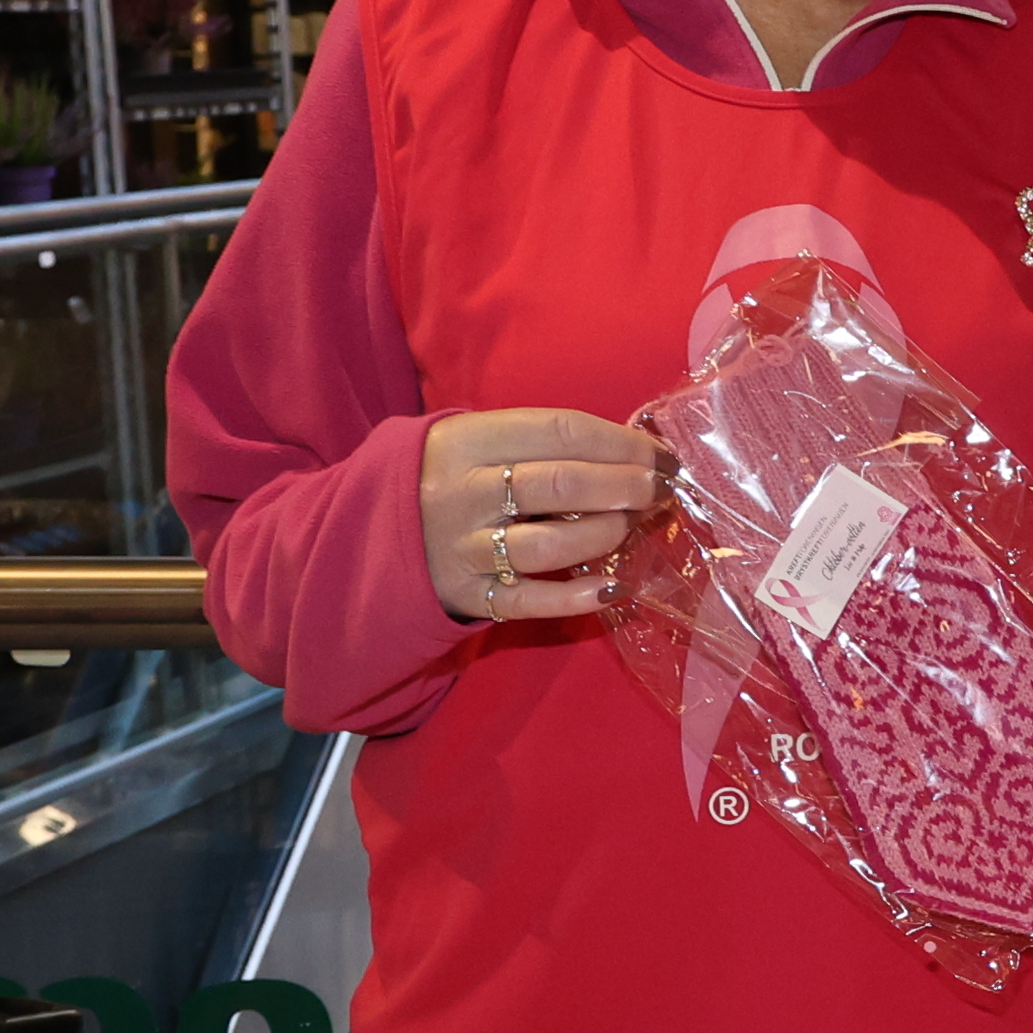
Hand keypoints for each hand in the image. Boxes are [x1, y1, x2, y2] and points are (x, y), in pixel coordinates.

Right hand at [424, 408, 657, 626]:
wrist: (372, 530)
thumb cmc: (447, 475)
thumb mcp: (475, 439)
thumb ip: (541, 442)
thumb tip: (631, 453)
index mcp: (468, 440)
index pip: (560, 431)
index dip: (621, 442)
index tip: (660, 455)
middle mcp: (464, 492)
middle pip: (561, 485)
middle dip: (624, 486)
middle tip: (658, 490)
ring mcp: (466, 548)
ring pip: (549, 545)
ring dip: (603, 534)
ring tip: (628, 527)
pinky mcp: (470, 595)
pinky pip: (530, 601)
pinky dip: (576, 597)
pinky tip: (613, 588)